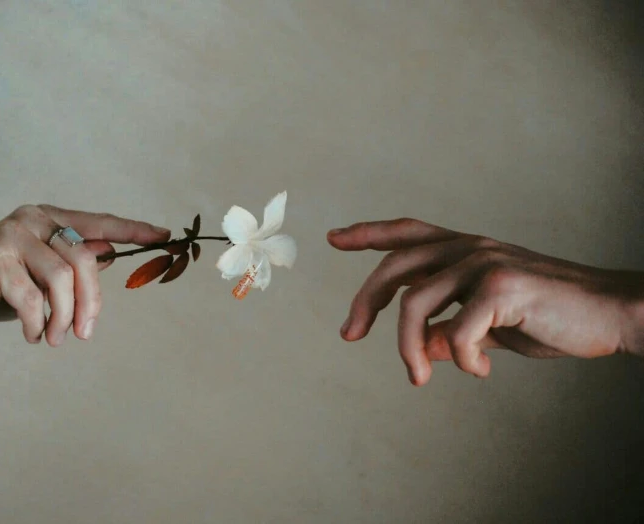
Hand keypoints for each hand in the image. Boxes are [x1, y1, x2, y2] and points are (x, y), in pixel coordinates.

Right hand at [0, 204, 169, 345]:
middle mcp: (32, 219)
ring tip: (54, 338)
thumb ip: (74, 263)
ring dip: (63, 317)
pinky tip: (32, 334)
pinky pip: (33, 298)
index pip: (99, 223)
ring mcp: (11, 236)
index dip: (133, 230)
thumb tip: (114, 256)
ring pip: (62, 280)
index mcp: (48, 218)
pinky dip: (37, 324)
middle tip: (85, 334)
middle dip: (91, 302)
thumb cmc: (1, 288)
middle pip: (85, 259)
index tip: (164, 236)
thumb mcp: (43, 275)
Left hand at [327, 219, 643, 385]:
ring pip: (415, 302)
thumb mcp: (490, 322)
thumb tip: (420, 347)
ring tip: (418, 377)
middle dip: (364, 301)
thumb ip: (452, 327)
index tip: (334, 238)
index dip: (368, 232)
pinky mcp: (503, 287)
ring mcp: (485, 263)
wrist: (610, 313)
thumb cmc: (550, 315)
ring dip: (407, 347)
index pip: (407, 233)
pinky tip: (480, 370)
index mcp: (465, 249)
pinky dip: (460, 359)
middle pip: (395, 265)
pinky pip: (456, 331)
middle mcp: (470, 247)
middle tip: (349, 334)